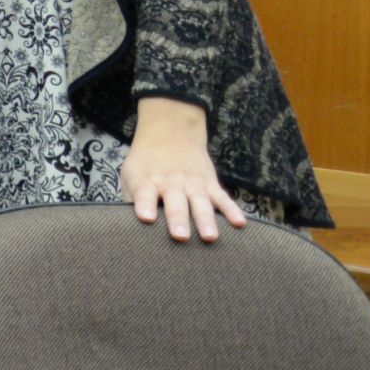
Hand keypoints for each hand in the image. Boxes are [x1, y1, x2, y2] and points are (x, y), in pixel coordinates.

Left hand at [124, 97, 247, 243]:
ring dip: (206, 219)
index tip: (146, 218)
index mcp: (148, 180)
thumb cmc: (146, 162)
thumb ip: (132, 199)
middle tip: (180, 236)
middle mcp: (171, 182)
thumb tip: (130, 226)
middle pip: (175, 202)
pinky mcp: (210, 183)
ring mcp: (192, 183)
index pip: (144, 193)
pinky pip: (222, 198)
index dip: (144, 205)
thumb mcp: (131, 175)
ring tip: (210, 237)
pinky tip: (239, 223)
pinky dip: (231, 210)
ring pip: (200, 202)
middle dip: (178, 219)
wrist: (171, 132)